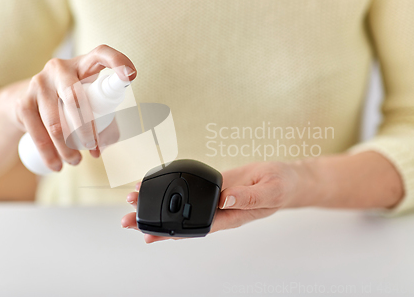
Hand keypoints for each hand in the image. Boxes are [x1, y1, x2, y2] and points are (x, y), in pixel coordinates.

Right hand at [11, 45, 135, 171]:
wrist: (23, 101)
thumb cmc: (65, 102)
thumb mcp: (85, 100)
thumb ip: (102, 115)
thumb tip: (105, 142)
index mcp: (82, 64)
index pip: (101, 54)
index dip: (117, 61)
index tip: (131, 76)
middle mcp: (59, 68)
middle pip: (76, 97)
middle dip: (86, 130)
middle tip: (93, 149)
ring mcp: (39, 83)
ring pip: (56, 121)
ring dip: (67, 147)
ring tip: (76, 162)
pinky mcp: (23, 101)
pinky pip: (38, 131)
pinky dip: (49, 153)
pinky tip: (56, 165)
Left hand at [121, 161, 307, 242]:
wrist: (286, 178)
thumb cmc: (281, 187)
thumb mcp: (269, 191)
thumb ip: (247, 197)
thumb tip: (224, 199)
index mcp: (230, 217)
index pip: (195, 229)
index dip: (171, 233)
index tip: (148, 235)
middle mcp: (218, 211)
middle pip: (181, 220)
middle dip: (153, 221)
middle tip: (127, 219)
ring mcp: (215, 198)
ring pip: (182, 204)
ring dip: (159, 204)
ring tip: (133, 202)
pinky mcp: (215, 185)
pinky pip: (191, 189)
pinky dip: (174, 188)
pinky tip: (159, 187)